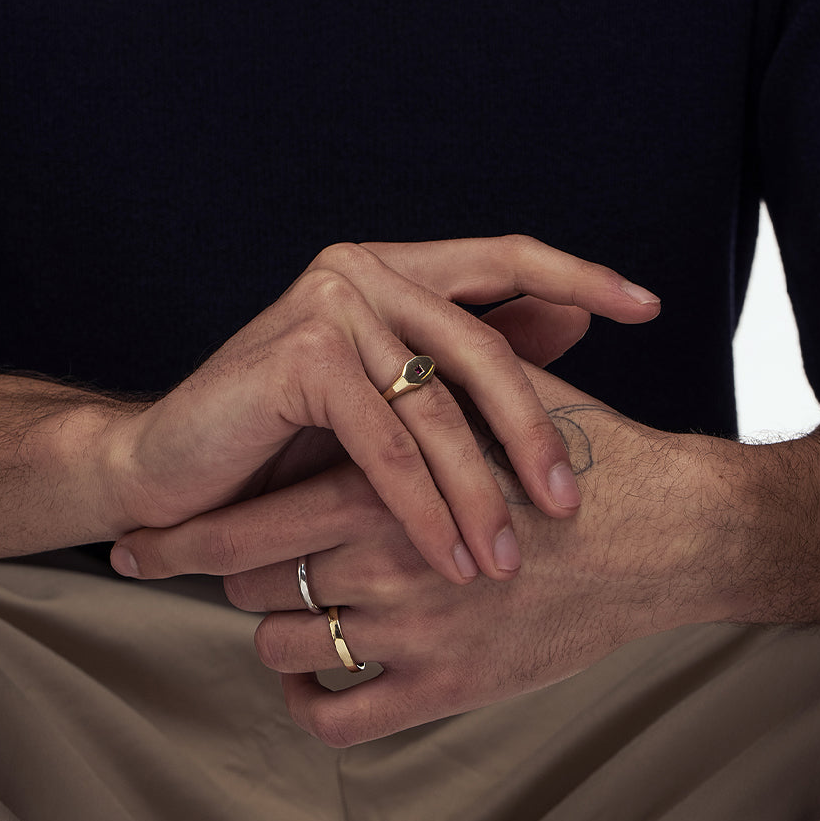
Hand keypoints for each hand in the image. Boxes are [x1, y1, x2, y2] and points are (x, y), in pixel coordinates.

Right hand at [109, 237, 659, 582]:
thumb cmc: (283, 436)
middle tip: (570, 503)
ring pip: (436, 405)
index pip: (503, 258)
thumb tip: (570, 331)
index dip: (579, 277)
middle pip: (481, 346)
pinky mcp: (300, 353)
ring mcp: (329, 304)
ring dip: (479, 493)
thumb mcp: (389, 396)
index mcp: (392, 270)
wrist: (172, 465)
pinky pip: (386, 443)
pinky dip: (423, 508)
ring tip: (507, 562)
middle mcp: (362, 271)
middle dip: (533, 432)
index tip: (647, 306)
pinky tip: (448, 561)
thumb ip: (467, 359)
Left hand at [196, 363, 738, 745]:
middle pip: (250, 583)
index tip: (134, 535)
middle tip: (215, 569)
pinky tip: (311, 676)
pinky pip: (340, 716)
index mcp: (378, 483)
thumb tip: (363, 362)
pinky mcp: (449, 687)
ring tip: (278, 610)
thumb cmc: (583, 455)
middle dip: (223, 574)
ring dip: (271, 630)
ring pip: (284, 648)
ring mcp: (414, 631)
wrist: (671, 529)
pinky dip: (308, 700)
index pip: (244, 520)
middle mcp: (383, 561)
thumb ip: (414, 387)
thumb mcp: (488, 398)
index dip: (181, 533)